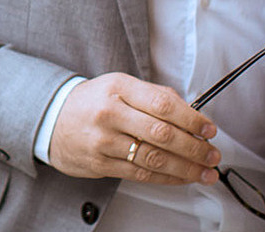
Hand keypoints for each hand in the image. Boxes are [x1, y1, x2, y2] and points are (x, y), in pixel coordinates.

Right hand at [47, 73, 221, 184]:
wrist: (51, 120)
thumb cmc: (92, 102)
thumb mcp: (120, 86)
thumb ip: (154, 96)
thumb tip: (192, 114)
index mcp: (118, 87)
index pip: (163, 104)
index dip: (192, 119)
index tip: (209, 130)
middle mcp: (110, 113)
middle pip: (162, 133)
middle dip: (194, 147)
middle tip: (212, 154)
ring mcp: (103, 140)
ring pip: (154, 157)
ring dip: (186, 167)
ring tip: (205, 171)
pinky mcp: (100, 164)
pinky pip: (140, 173)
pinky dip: (167, 177)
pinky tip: (182, 177)